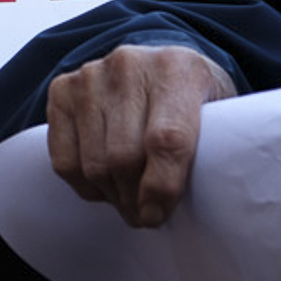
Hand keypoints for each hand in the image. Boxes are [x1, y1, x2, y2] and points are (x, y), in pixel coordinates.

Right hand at [44, 44, 236, 227]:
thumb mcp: (218, 115)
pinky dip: (84, 185)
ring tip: (128, 200)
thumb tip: (203, 206)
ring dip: (111, 195)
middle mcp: (128, 65)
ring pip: (93, 164)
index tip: (158, 215)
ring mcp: (90, 76)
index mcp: (178, 69)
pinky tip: (104, 184)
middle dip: (134, 199)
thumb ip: (213, 151)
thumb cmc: (192, 100)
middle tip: (146, 215)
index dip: (162, 187)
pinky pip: (64, 161)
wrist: (154, 66)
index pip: (166, 139)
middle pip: (124, 156)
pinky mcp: (62, 90)